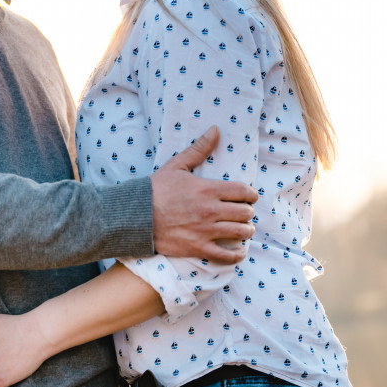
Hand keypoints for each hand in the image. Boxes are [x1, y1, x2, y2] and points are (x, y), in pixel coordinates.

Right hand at [150, 126, 257, 261]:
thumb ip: (199, 149)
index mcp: (208, 189)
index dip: (251, 194)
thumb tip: (216, 130)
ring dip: (246, 230)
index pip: (243, 192)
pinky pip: (225, 256)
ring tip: (243, 229)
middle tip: (243, 212)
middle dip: (247, 212)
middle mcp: (210, 211)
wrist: (135, 215)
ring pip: (240, 233)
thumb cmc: (155, 189)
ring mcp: (205, 231)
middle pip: (245, 213)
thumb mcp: (177, 165)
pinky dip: (236, 255)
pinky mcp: (197, 248)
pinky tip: (238, 251)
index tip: (249, 197)